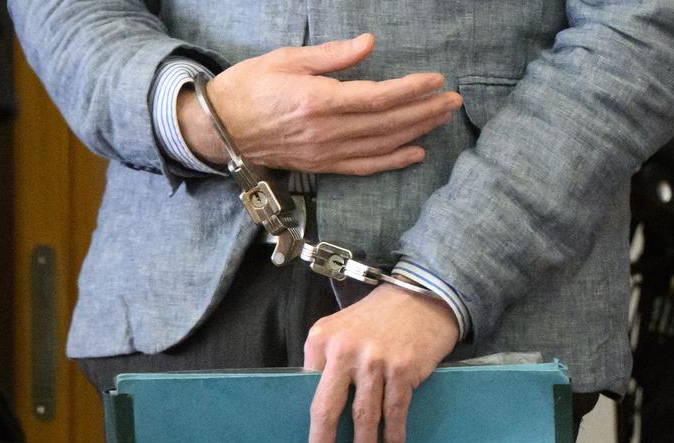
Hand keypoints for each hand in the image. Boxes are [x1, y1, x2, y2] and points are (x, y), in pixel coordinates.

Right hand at [178, 33, 461, 175]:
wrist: (219, 130)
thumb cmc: (249, 88)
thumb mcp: (286, 59)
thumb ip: (331, 56)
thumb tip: (369, 44)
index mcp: (317, 101)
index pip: (376, 97)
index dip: (410, 90)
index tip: (435, 80)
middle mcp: (325, 131)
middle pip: (386, 123)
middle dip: (424, 111)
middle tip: (453, 100)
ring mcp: (325, 152)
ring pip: (381, 145)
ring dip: (416, 132)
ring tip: (441, 119)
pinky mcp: (322, 166)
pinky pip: (364, 167)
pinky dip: (392, 161)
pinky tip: (415, 153)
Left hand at [304, 284, 458, 442]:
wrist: (422, 297)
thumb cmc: (378, 318)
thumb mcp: (341, 328)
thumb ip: (326, 360)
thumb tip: (320, 406)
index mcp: (321, 340)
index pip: (308, 390)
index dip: (310, 420)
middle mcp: (344, 350)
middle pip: (326, 408)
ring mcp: (375, 361)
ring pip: (363, 416)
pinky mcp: (403, 369)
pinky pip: (395, 411)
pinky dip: (393, 433)